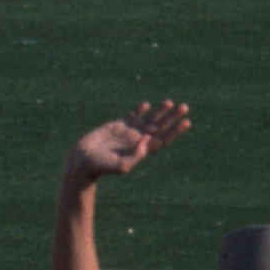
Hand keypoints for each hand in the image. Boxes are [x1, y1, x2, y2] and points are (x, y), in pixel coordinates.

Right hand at [65, 94, 191, 188]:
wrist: (83, 160)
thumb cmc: (101, 167)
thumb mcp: (121, 165)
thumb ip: (136, 155)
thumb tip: (148, 139)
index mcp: (142, 150)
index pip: (163, 139)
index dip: (176, 130)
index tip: (187, 122)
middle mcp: (138, 140)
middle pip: (160, 127)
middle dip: (172, 117)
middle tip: (184, 107)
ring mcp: (128, 132)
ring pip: (148, 119)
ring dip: (160, 111)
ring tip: (169, 102)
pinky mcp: (116, 126)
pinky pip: (131, 116)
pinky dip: (139, 110)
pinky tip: (146, 105)